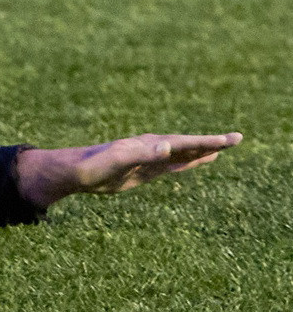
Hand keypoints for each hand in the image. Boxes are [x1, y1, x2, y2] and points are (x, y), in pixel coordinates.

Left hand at [15, 132, 240, 208]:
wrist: (73, 171)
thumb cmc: (92, 166)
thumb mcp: (118, 161)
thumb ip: (142, 155)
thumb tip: (168, 147)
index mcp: (150, 145)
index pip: (186, 141)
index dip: (210, 141)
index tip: (232, 139)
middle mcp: (152, 148)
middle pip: (188, 144)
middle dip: (212, 143)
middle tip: (237, 139)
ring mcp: (148, 158)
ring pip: (182, 153)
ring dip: (202, 150)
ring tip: (222, 148)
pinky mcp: (143, 169)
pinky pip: (172, 164)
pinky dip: (188, 160)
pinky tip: (195, 160)